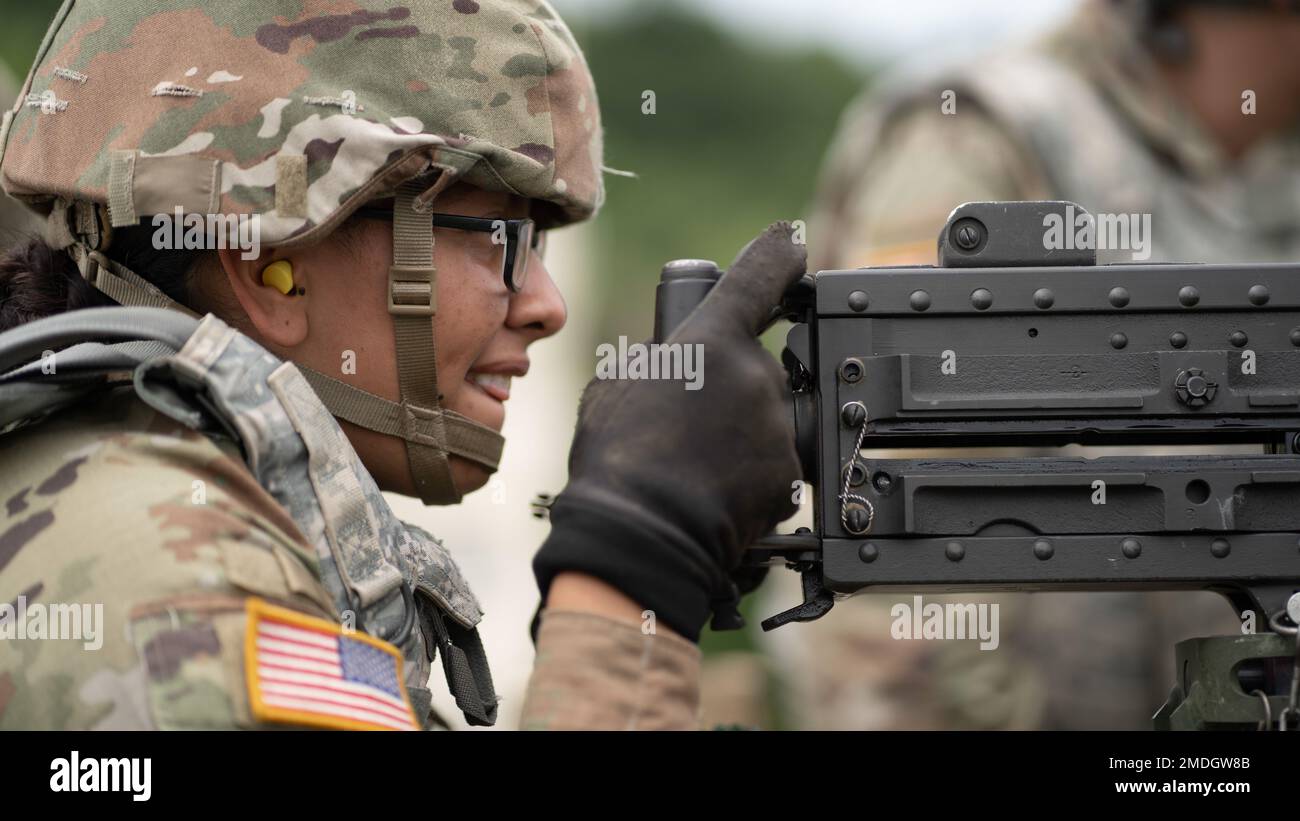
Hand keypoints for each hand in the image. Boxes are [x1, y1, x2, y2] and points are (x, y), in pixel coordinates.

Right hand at [533, 222, 804, 640]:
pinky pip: (775, 461)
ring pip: (765, 415)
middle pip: (755, 363)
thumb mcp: (615, 386)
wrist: (642, 536)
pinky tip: (715, 488)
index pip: (762, 274)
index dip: (778, 254)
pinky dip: (753, 473)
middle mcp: (756, 373)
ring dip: (741, 431)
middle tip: (687, 422)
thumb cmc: (616, 461)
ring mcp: (778, 425)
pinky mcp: (790, 472)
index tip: (790, 244)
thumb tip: (666, 361)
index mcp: (711, 338)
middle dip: (729, 385)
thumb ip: (656, 358)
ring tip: (696, 463)